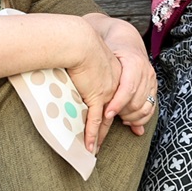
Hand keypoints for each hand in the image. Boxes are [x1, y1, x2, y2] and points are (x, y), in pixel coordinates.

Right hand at [63, 23, 122, 152]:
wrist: (79, 41)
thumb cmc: (77, 42)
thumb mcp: (87, 55)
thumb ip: (85, 65)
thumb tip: (75, 67)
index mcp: (114, 74)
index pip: (116, 98)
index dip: (116, 111)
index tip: (115, 120)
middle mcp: (114, 86)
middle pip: (113, 113)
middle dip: (112, 129)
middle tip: (108, 141)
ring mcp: (107, 93)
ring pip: (105, 121)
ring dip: (100, 137)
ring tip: (96, 150)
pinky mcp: (96, 97)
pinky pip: (94, 121)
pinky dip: (92, 135)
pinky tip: (90, 147)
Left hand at [88, 15, 157, 134]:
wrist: (126, 40)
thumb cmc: (112, 47)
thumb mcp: (104, 53)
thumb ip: (98, 69)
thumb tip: (80, 79)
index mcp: (135, 63)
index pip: (128, 88)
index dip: (117, 104)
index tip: (105, 114)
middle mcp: (146, 72)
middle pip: (137, 101)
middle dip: (123, 113)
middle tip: (108, 118)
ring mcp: (152, 81)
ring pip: (145, 107)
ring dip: (132, 117)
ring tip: (118, 119)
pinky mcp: (153, 87)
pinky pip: (151, 108)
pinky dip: (141, 118)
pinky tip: (129, 121)